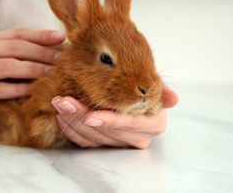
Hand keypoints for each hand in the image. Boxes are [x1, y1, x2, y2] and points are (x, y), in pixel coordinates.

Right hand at [0, 28, 65, 121]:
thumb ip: (7, 53)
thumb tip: (44, 53)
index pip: (17, 34)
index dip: (40, 35)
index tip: (61, 37)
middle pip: (15, 47)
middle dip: (41, 52)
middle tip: (61, 58)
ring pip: (7, 66)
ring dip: (32, 68)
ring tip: (51, 72)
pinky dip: (17, 89)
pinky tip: (33, 90)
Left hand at [52, 86, 177, 148]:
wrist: (138, 97)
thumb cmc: (146, 89)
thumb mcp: (155, 87)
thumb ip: (162, 92)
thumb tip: (174, 99)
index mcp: (152, 123)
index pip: (127, 123)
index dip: (109, 120)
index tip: (90, 116)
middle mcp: (138, 138)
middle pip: (105, 131)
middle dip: (81, 115)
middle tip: (62, 100)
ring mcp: (121, 143)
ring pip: (92, 137)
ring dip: (72, 120)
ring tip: (58, 103)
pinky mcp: (107, 145)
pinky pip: (86, 142)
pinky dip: (71, 130)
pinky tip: (61, 116)